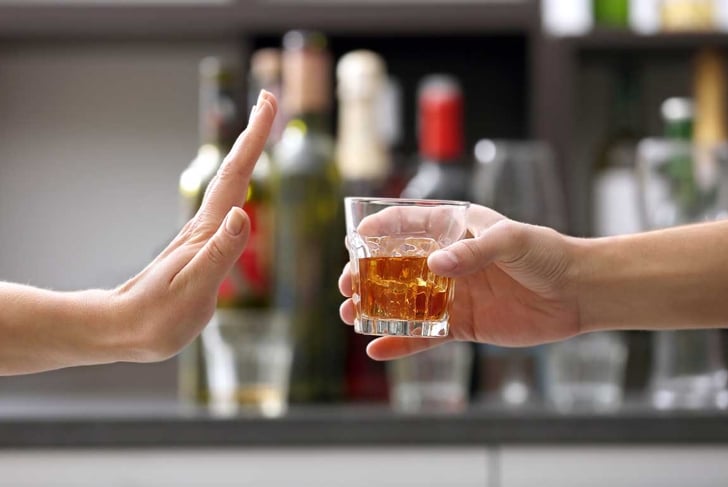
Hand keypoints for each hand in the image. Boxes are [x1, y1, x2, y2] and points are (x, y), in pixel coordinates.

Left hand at [112, 90, 277, 361]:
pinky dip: (239, 190)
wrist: (124, 329)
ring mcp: (202, 238)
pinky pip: (226, 210)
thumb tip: (244, 213)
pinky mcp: (200, 252)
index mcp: (207, 230)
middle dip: (253, 136)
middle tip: (267, 102)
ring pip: (229, 189)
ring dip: (246, 158)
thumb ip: (221, 251)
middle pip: (234, 172)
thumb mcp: (196, 288)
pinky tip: (240, 196)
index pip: (237, 176)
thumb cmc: (159, 315)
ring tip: (258, 138)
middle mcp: (205, 226)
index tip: (266, 102)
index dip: (253, 138)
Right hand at [339, 204, 581, 359]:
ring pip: (404, 301)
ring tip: (350, 314)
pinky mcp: (462, 324)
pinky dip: (401, 342)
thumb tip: (435, 265)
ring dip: (376, 307)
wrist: (577, 293)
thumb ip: (474, 251)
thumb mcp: (513, 240)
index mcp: (456, 230)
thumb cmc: (547, 254)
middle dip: (367, 275)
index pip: (410, 225)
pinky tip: (377, 349)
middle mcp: (449, 261)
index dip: (380, 231)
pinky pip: (425, 335)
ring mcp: (453, 294)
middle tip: (347, 285)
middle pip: (397, 267)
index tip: (354, 239)